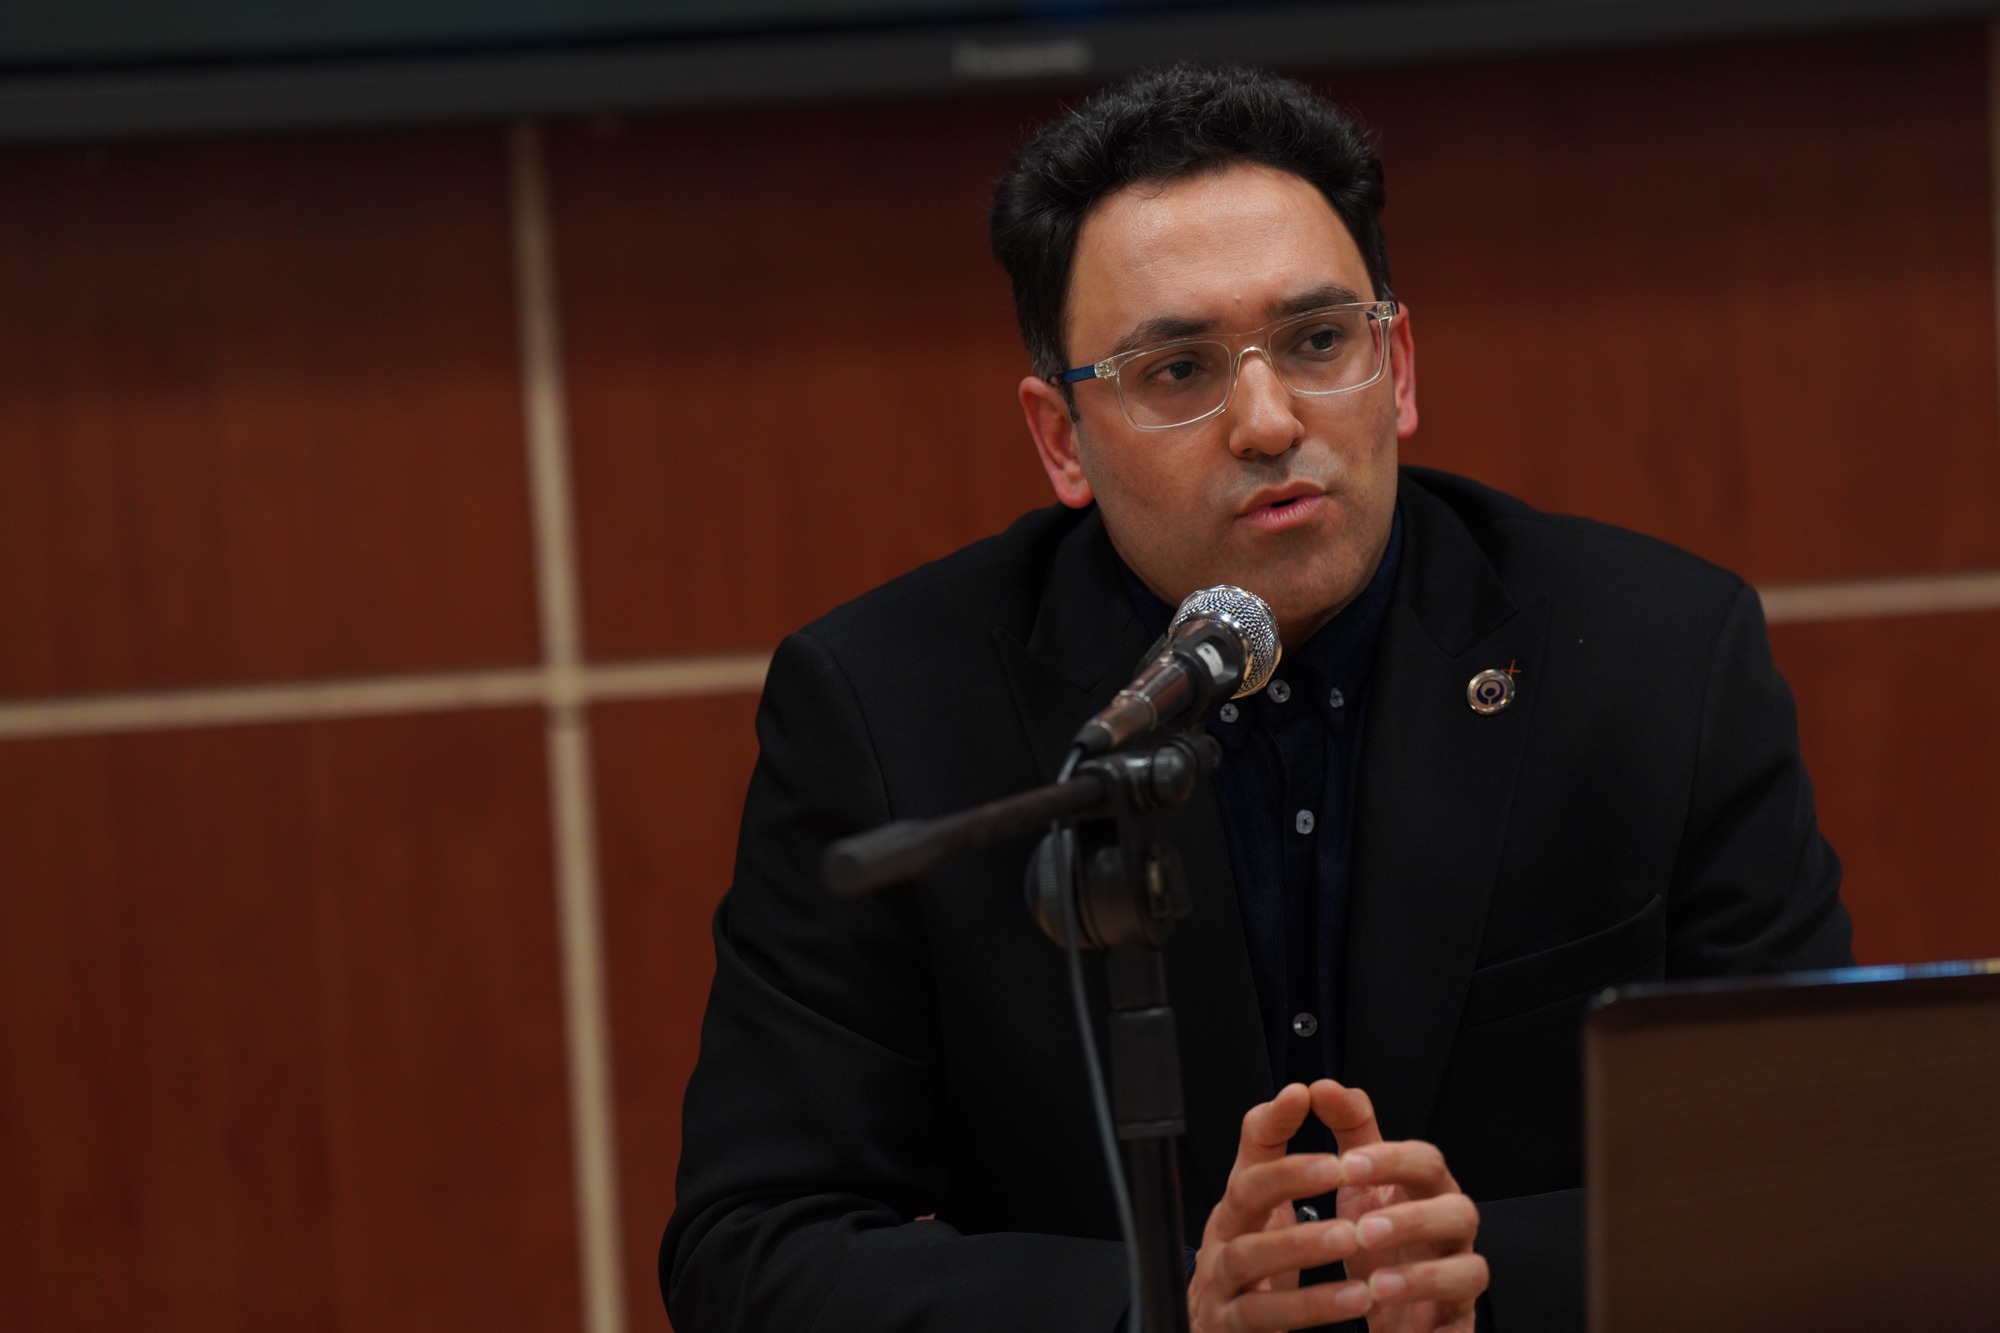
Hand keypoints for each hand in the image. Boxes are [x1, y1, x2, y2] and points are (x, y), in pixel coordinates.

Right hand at [1188, 1083, 1371, 1330]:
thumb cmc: (1254, 1275)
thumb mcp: (1269, 1215)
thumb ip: (1294, 1158)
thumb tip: (1314, 1091)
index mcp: (1239, 1209)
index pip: (1248, 1150)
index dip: (1271, 1123)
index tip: (1302, 1096)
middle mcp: (1225, 1239)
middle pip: (1242, 1196)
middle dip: (1289, 1176)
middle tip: (1340, 1167)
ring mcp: (1222, 1285)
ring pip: (1248, 1257)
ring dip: (1301, 1244)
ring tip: (1350, 1235)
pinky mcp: (1231, 1329)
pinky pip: (1264, 1316)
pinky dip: (1309, 1307)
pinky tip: (1353, 1298)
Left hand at [1312, 1079, 1485, 1331]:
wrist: (1376, 1311)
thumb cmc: (1371, 1241)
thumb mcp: (1354, 1182)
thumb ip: (1345, 1129)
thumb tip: (1322, 1085)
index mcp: (1424, 1191)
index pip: (1425, 1161)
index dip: (1391, 1159)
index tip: (1346, 1162)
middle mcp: (1450, 1232)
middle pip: (1459, 1210)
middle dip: (1413, 1217)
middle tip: (1362, 1229)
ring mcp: (1458, 1280)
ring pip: (1470, 1270)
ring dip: (1424, 1276)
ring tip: (1374, 1285)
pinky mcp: (1457, 1324)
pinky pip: (1462, 1325)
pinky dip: (1436, 1328)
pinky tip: (1397, 1326)